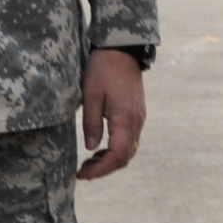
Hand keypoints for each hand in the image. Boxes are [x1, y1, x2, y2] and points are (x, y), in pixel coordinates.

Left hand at [77, 47, 145, 180]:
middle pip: (125, 157)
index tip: (83, 174)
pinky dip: (116, 148)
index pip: (116, 156)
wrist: (122, 49)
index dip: (100, 169)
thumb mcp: (91, 95)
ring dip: (110, 160)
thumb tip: (91, 148)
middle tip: (84, 171)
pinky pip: (130, 139)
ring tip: (89, 162)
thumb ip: (92, 123)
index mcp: (125, 119)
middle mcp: (136, 122)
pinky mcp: (136, 112)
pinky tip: (101, 147)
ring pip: (128, 149)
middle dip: (105, 168)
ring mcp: (139, 117)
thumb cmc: (103, 69)